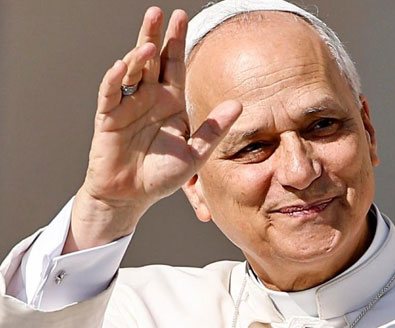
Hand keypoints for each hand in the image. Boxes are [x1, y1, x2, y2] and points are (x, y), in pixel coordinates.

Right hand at [64, 7, 242, 253]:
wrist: (133, 195)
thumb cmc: (162, 175)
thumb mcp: (195, 152)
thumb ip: (214, 129)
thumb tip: (239, 104)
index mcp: (171, 102)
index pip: (174, 65)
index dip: (177, 41)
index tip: (182, 17)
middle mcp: (149, 98)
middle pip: (151, 60)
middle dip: (154, 36)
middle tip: (158, 13)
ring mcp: (127, 105)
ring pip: (131, 72)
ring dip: (137, 57)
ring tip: (148, 45)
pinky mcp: (108, 118)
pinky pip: (110, 94)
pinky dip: (114, 80)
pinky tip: (121, 66)